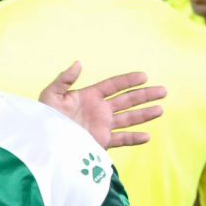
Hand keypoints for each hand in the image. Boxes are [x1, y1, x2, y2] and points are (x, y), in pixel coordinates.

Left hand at [38, 62, 165, 147]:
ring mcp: (101, 126)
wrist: (41, 142)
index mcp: (89, 97)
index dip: (128, 80)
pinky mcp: (100, 142)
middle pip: (127, 100)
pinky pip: (120, 140)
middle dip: (145, 95)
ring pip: (127, 119)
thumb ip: (64, 80)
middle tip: (163, 91)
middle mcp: (98, 111)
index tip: (144, 76)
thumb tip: (78, 63)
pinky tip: (147, 136)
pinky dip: (133, 139)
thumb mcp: (50, 96)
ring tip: (161, 110)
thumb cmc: (42, 118)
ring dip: (144, 114)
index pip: (113, 86)